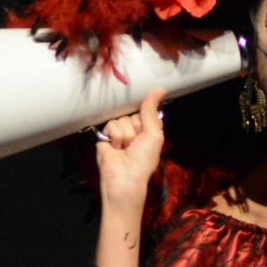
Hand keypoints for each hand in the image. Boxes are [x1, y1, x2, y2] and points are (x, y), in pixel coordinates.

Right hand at [94, 88, 167, 213]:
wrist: (124, 177)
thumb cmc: (143, 158)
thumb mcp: (153, 134)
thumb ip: (151, 111)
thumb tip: (160, 89)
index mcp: (149, 130)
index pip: (147, 111)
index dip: (147, 118)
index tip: (147, 127)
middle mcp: (135, 129)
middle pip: (133, 114)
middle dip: (136, 128)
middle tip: (135, 143)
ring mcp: (119, 132)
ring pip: (122, 119)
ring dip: (125, 135)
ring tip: (125, 148)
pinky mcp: (105, 135)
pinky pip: (111, 124)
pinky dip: (115, 136)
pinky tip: (115, 148)